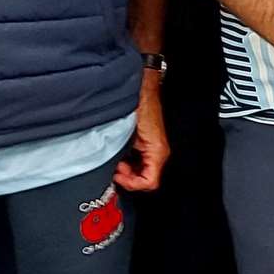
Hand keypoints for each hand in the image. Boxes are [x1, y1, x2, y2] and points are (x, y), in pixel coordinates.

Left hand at [114, 75, 169, 191]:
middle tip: (116, 170)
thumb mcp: (128, 135)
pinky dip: (130, 162)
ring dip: (128, 171)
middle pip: (146, 180)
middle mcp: (158, 152)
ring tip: (117, 163)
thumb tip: (114, 171)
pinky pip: (140, 162)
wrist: (142, 90)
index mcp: (158, 152)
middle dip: (129, 178)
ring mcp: (154, 148)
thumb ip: (123, 156)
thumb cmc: (139, 106)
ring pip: (143, 172)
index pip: (149, 182)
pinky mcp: (148, 143)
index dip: (132, 183)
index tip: (118, 175)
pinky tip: (120, 156)